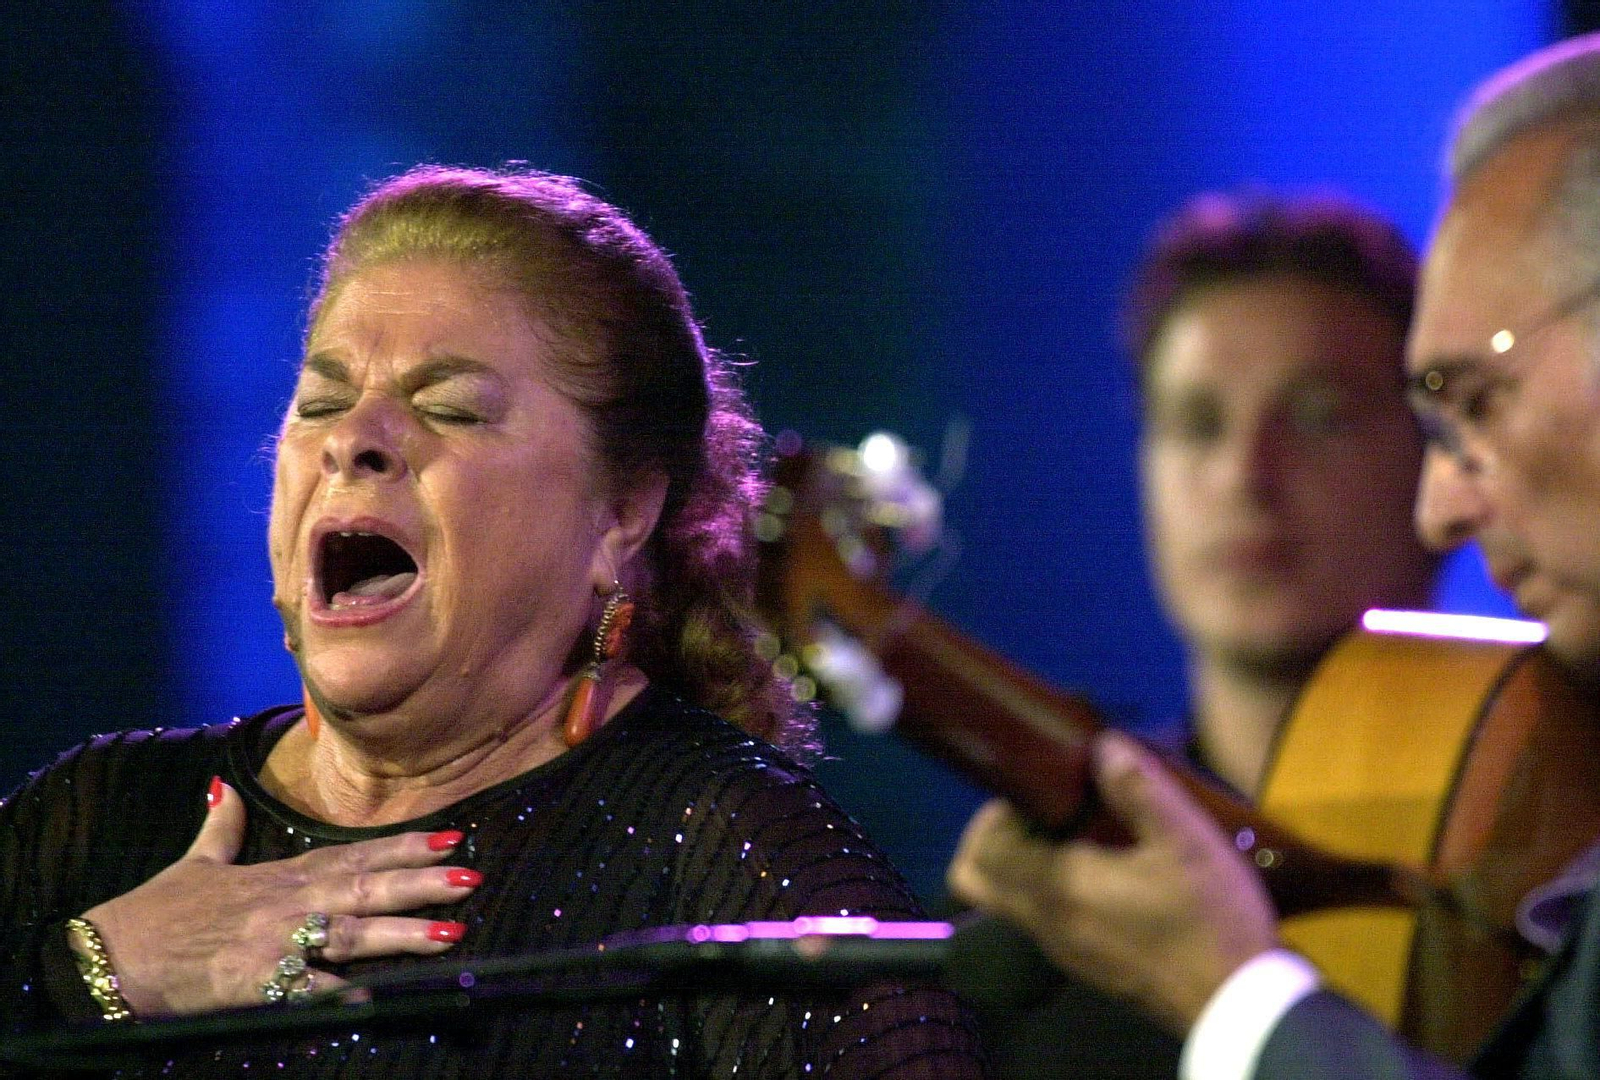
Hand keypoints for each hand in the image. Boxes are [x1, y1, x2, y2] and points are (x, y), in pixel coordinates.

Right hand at [82, 779, 480, 1016]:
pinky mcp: (253, 984)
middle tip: (472, 876)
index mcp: (281, 876)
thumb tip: (224, 786)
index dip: (406, 846)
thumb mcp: (197, 862)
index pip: (357, 854)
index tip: (453, 837)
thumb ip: (224, 826)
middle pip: (365, 889)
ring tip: (452, 933)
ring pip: (350, 935)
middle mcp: (285, 904)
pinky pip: (305, 991)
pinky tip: (377, 999)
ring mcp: (272, 943)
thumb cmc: (156, 912)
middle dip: (421, 883)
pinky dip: (339, 994)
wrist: (110, 957)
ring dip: (403, 935)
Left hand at [947, 731, 1278, 1032]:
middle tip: (1043, 809)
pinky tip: (1102, 868)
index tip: (1036, 790)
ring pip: (1007, 900)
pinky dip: (1047, 888)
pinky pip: (1038, 918)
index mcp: (1060, 889)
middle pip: (978, 880)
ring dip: (1023, 862)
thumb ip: (1138, 790)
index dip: (994, 815)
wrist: (1238, 1004)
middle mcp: (1045, 924)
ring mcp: (1061, 950)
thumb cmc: (1210, 919)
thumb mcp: (1186, 842)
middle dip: (995, 837)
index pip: (982, 852)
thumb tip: (1103, 745)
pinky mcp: (1083, 964)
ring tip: (1078, 832)